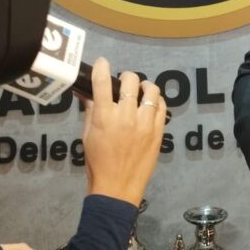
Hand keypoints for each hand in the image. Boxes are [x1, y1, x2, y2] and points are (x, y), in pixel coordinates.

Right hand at [81, 57, 165, 206]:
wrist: (117, 187)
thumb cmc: (97, 162)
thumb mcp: (87, 135)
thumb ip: (91, 111)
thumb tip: (88, 93)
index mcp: (104, 117)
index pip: (102, 82)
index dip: (101, 67)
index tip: (102, 62)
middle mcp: (126, 116)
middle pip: (131, 81)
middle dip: (126, 77)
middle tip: (124, 84)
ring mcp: (145, 123)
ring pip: (151, 90)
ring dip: (144, 86)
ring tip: (141, 91)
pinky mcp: (158, 131)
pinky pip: (162, 106)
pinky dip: (156, 101)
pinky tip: (150, 104)